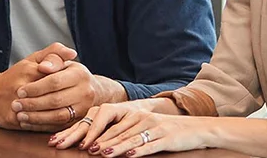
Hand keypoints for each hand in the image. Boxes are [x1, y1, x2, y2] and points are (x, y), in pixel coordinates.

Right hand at [0, 43, 76, 129]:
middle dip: (67, 102)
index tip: (73, 87)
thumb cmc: (14, 76)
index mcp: (29, 71)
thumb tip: (73, 53)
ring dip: (61, 115)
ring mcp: (17, 106)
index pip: (56, 80)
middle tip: (75, 101)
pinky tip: (57, 121)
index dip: (67, 86)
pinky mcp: (14, 121)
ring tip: (67, 112)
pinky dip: (51, 125)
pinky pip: (38, 126)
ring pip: (48, 115)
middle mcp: (22, 88)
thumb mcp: (32, 59)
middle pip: (54, 100)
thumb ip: (53, 53)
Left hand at [12, 61, 126, 131]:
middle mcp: (85, 93)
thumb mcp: (60, 60)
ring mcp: (83, 109)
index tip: (20, 91)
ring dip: (36, 117)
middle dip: (33, 103)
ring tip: (20, 115)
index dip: (36, 87)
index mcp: (80, 75)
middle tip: (15, 105)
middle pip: (56, 100)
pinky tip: (27, 123)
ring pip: (58, 116)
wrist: (84, 88)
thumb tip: (44, 66)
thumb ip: (52, 57)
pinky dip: (41, 126)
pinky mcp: (78, 121)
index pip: (54, 82)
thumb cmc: (66, 72)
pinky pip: (58, 127)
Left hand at [49, 102, 209, 155]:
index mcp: (129, 113)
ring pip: (129, 137)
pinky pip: (150, 145)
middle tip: (78, 148)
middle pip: (112, 130)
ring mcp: (153, 126)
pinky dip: (139, 150)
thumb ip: (118, 133)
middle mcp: (139, 117)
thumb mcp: (140, 127)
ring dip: (114, 146)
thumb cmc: (162, 130)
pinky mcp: (166, 137)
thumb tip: (93, 145)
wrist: (195, 128)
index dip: (86, 131)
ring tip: (100, 152)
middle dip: (94, 140)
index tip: (71, 141)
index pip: (102, 120)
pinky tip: (130, 155)